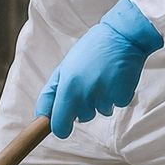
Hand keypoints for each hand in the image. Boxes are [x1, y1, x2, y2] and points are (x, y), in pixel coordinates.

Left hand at [36, 0, 163, 138]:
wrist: (122, 36)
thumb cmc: (90, 50)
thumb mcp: (65, 67)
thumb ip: (53, 92)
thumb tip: (42, 115)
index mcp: (67, 87)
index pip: (59, 124)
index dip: (60, 128)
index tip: (63, 126)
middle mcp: (85, 94)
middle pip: (81, 118)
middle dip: (84, 107)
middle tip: (88, 84)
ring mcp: (104, 96)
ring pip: (100, 112)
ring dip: (101, 100)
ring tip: (103, 77)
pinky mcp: (122, 96)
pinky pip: (116, 105)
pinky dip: (116, 95)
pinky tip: (116, 78)